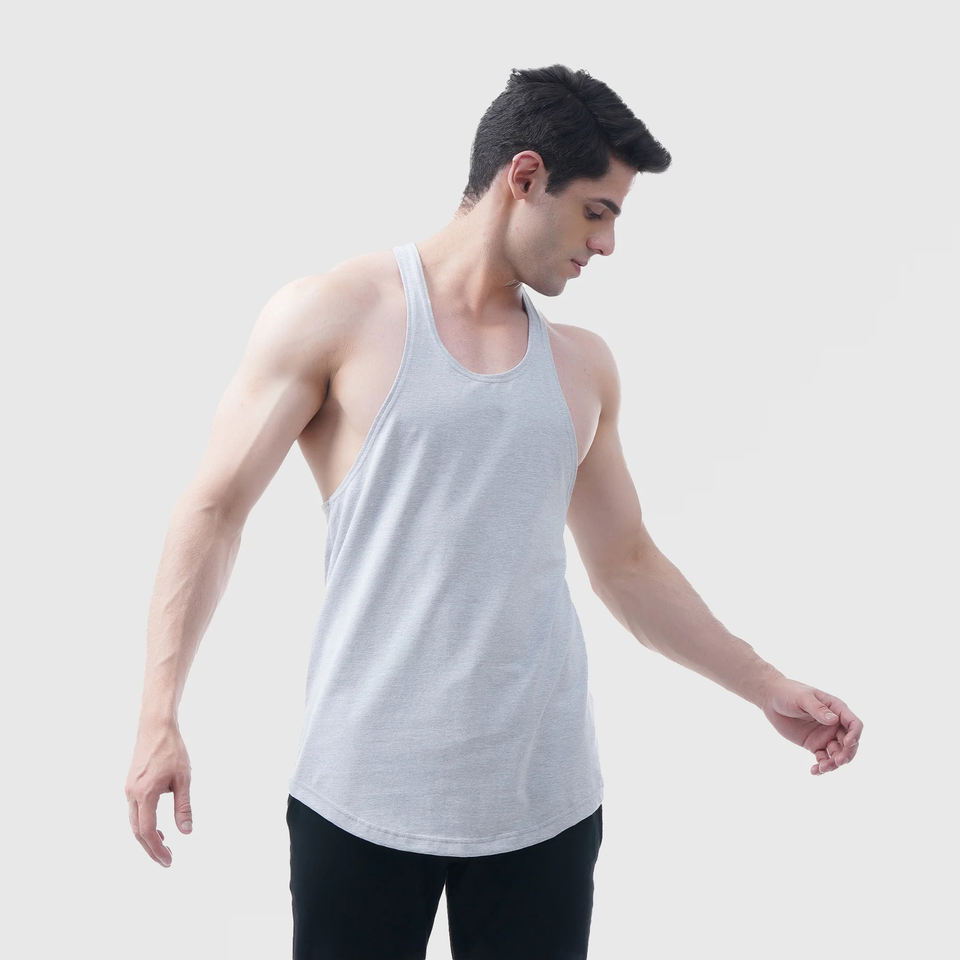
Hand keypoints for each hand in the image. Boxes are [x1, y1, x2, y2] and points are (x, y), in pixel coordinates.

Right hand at [125, 719, 193, 866]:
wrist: (155, 727)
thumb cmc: (172, 750)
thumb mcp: (183, 778)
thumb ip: (183, 806)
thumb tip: (186, 832)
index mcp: (145, 794)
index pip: (147, 831)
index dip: (157, 849)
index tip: (168, 861)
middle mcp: (132, 795)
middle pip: (137, 831)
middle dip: (151, 849)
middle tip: (167, 861)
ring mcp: (128, 790)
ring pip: (133, 822)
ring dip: (147, 837)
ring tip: (164, 846)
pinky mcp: (130, 785)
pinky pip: (134, 812)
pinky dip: (143, 824)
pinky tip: (156, 826)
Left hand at [758, 677, 861, 774]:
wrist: (771, 699)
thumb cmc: (789, 692)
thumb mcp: (803, 698)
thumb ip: (818, 709)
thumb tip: (834, 720)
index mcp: (836, 709)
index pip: (854, 724)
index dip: (855, 735)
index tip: (847, 743)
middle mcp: (835, 725)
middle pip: (849, 743)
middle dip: (846, 754)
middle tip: (837, 761)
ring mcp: (825, 736)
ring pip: (837, 754)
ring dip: (834, 763)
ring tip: (822, 768)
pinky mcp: (815, 745)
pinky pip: (823, 758)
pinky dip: (821, 766)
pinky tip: (814, 771)